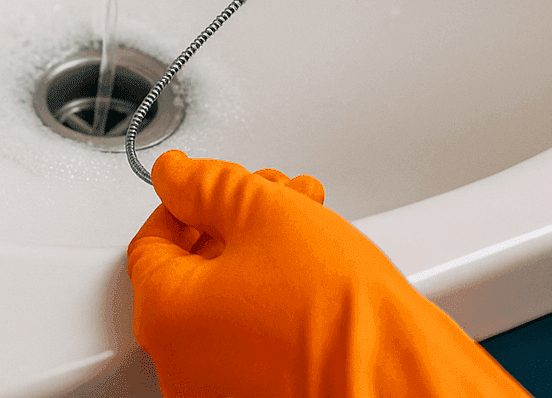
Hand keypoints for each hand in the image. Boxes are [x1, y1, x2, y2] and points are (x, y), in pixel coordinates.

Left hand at [126, 151, 529, 396]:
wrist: (399, 374)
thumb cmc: (337, 310)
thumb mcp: (261, 212)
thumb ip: (206, 185)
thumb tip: (175, 175)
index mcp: (164, 316)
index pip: (152, 239)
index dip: (186, 199)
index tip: (211, 183)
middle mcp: (180, 362)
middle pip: (193, 268)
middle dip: (235, 218)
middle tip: (272, 193)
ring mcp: (218, 385)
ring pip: (226, 298)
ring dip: (261, 248)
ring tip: (307, 217)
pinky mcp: (259, 394)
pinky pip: (250, 334)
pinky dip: (272, 293)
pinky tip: (313, 262)